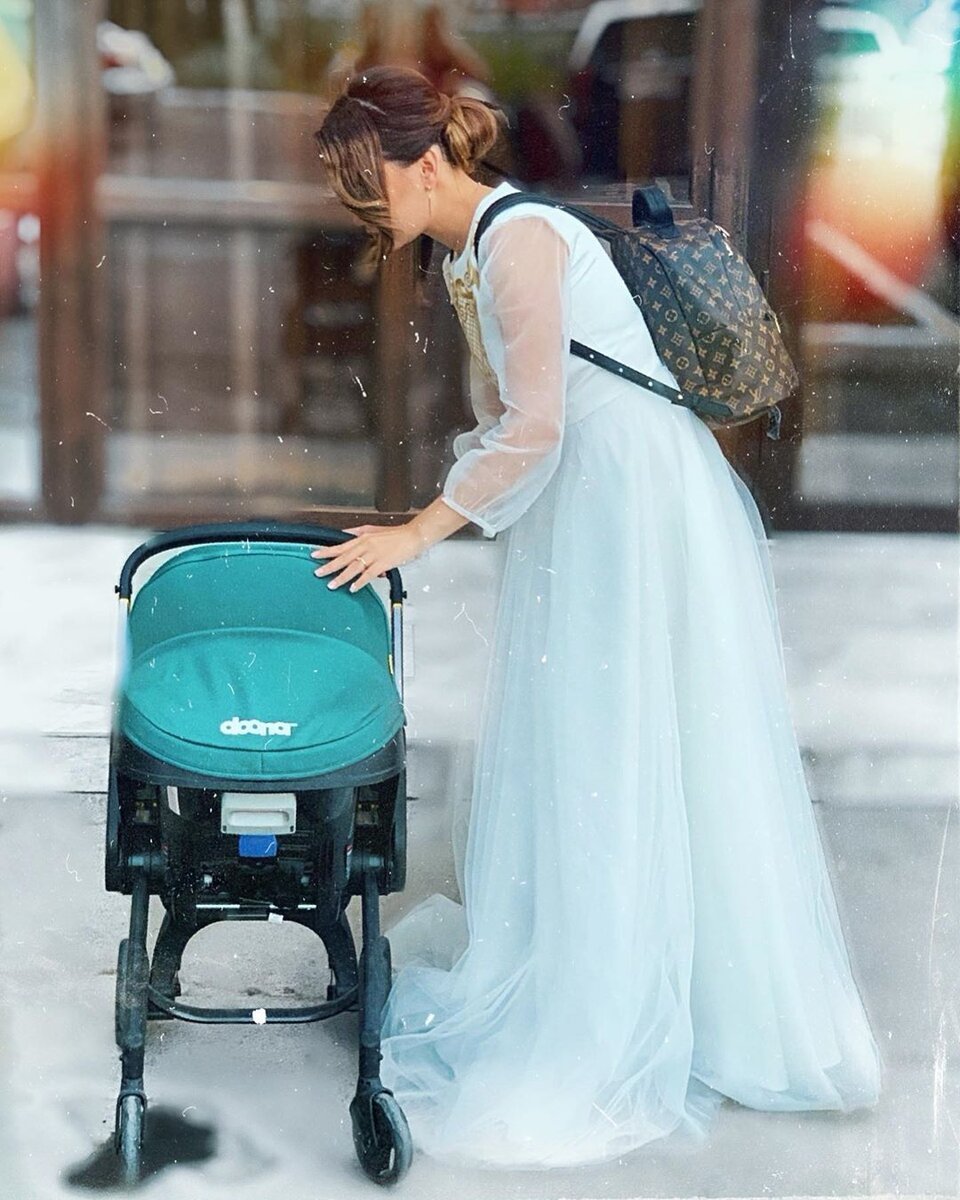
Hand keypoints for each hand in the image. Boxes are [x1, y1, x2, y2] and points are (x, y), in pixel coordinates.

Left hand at [310, 523, 425, 592]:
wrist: (413, 536)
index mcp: (362, 538)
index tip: (314, 555)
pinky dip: (360, 581)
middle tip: (317, 573)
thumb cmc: (396, 534)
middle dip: (329, 566)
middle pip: (343, 557)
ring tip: (332, 584)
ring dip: (341, 576)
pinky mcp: (383, 563)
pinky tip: (353, 587)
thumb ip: (357, 532)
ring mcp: (374, 554)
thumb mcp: (373, 529)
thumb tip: (344, 533)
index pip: (340, 546)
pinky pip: (368, 574)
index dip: (326, 551)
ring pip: (353, 567)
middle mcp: (366, 545)